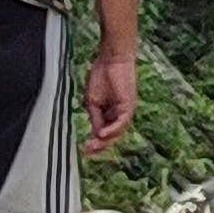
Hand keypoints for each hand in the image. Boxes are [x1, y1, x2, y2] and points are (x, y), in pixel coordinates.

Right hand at [80, 42, 138, 159]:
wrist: (110, 60)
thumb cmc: (101, 76)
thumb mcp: (93, 101)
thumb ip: (95, 117)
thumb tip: (96, 132)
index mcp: (111, 114)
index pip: (105, 132)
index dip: (95, 142)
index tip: (84, 150)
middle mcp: (120, 114)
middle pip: (112, 136)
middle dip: (100, 145)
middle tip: (88, 152)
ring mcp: (126, 110)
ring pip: (118, 131)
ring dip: (106, 140)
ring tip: (93, 146)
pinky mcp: (129, 105)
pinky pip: (122, 122)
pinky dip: (112, 129)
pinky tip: (102, 134)